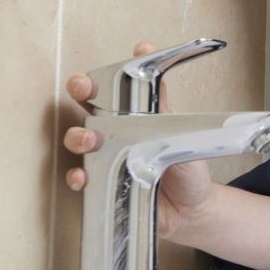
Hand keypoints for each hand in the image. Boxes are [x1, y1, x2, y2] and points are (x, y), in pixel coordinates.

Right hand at [63, 40, 215, 239]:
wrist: (192, 209)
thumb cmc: (188, 169)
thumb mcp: (184, 136)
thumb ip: (169, 112)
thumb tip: (161, 83)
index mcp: (139, 115)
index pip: (122, 87)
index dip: (114, 72)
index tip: (117, 59)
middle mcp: (118, 132)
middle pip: (92, 105)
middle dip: (82, 91)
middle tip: (82, 87)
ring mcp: (108, 158)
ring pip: (81, 140)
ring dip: (79, 135)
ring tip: (90, 139)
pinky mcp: (104, 185)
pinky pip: (83, 179)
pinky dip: (78, 176)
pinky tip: (83, 176)